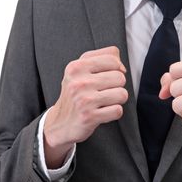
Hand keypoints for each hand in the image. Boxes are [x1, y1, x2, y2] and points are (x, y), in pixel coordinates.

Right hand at [44, 46, 127, 167]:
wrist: (59, 123)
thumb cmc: (75, 94)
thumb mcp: (80, 71)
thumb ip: (101, 58)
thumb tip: (122, 67)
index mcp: (76, 67)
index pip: (112, 58)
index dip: (116, 68)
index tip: (108, 76)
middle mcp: (79, 82)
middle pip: (120, 77)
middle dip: (117, 86)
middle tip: (104, 92)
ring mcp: (84, 100)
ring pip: (122, 94)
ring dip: (117, 100)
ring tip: (104, 102)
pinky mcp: (89, 116)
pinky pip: (118, 110)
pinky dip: (114, 113)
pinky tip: (102, 112)